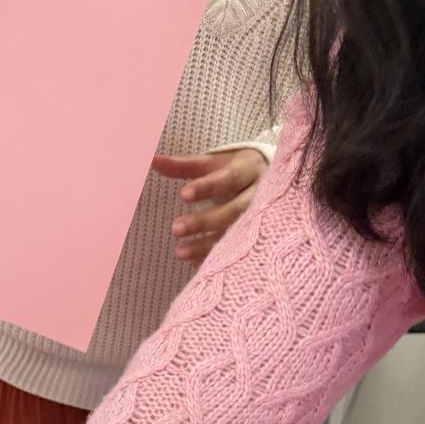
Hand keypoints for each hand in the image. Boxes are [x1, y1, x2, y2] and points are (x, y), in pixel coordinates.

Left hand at [152, 148, 267, 264]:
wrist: (272, 182)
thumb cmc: (235, 170)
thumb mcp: (213, 164)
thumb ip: (184, 165)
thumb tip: (152, 160)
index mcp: (249, 169)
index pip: (229, 178)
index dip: (207, 187)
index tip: (183, 195)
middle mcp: (259, 195)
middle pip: (234, 210)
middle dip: (204, 221)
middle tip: (175, 228)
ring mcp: (262, 219)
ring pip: (236, 234)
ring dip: (206, 245)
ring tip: (179, 252)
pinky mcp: (258, 238)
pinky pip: (238, 252)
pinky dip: (215, 258)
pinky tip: (194, 264)